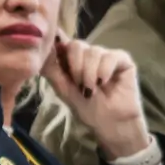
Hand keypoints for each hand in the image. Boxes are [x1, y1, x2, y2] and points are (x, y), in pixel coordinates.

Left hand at [44, 36, 152, 159]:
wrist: (110, 123)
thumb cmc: (86, 107)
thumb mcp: (62, 88)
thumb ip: (51, 68)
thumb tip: (42, 48)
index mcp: (71, 59)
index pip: (61, 42)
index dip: (57, 44)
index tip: (54, 51)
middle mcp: (87, 53)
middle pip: (76, 45)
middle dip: (76, 67)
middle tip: (79, 86)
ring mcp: (105, 55)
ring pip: (93, 51)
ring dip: (90, 73)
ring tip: (92, 90)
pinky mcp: (122, 59)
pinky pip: (110, 56)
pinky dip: (104, 70)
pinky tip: (104, 83)